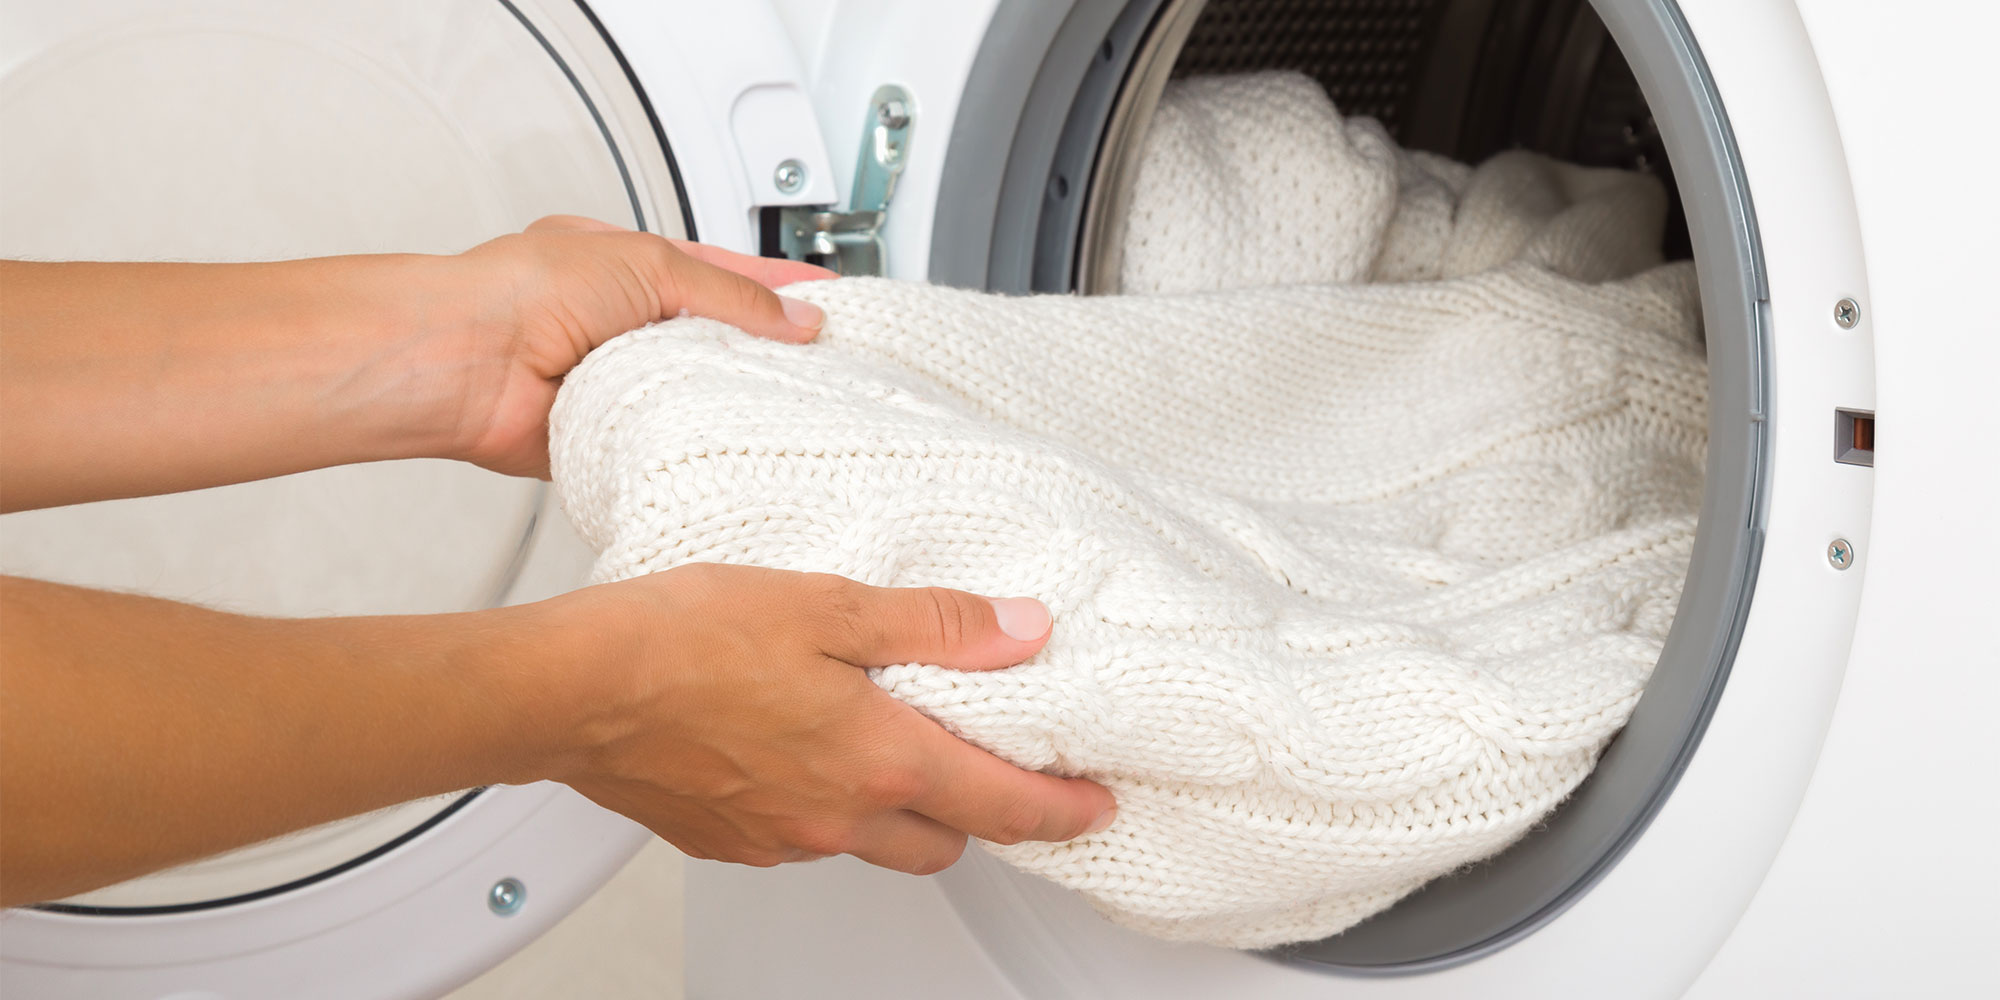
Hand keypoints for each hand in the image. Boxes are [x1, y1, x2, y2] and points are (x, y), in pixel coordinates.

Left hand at [439, 216, 834, 478]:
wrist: (463, 362)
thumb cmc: (523, 291)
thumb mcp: (649, 264)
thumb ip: (730, 293)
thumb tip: (795, 319)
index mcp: (633, 267)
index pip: (728, 275)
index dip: (785, 289)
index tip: (834, 305)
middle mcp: (626, 323)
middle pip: (720, 339)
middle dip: (770, 351)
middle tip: (831, 364)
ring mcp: (618, 379)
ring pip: (700, 391)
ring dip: (734, 394)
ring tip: (793, 400)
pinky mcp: (608, 432)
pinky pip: (670, 437)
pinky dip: (696, 436)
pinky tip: (730, 436)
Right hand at [525, 564, 1116, 874]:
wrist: (569, 689)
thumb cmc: (682, 640)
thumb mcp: (828, 605)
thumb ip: (935, 625)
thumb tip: (1021, 630)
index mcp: (878, 759)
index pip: (1001, 804)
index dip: (1060, 809)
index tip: (1094, 805)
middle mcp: (836, 817)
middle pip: (943, 841)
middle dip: (975, 813)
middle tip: (986, 766)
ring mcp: (778, 838)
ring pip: (870, 843)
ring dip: (894, 809)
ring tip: (880, 742)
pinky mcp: (726, 840)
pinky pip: (801, 837)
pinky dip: (821, 805)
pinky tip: (796, 749)